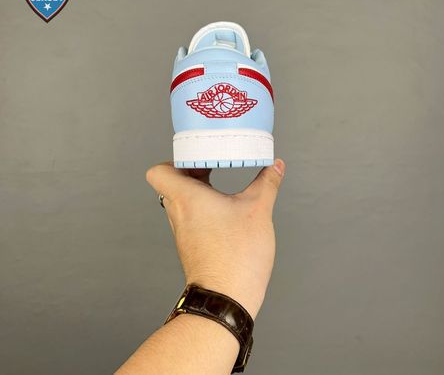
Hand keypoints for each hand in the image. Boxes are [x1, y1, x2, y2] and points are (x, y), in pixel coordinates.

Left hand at [146, 159, 284, 318]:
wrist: (227, 297)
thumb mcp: (258, 210)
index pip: (158, 171)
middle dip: (192, 171)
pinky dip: (202, 208)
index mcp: (186, 198)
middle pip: (171, 182)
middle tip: (213, 163)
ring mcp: (182, 231)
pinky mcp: (191, 244)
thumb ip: (267, 183)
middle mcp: (178, 213)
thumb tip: (276, 166)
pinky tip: (223, 210)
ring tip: (219, 184)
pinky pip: (189, 217)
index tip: (198, 155)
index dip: (174, 160)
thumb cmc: (236, 256)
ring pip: (180, 200)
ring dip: (197, 189)